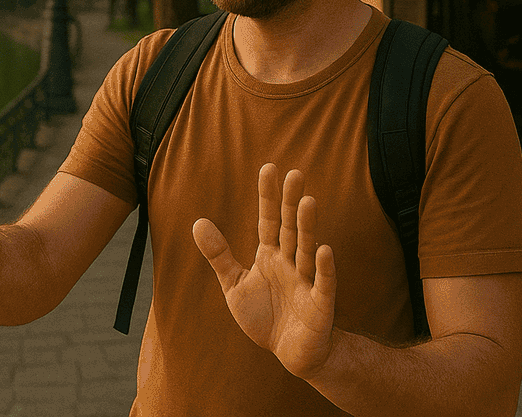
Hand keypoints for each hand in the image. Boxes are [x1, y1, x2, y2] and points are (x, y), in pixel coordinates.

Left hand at [193, 163, 336, 379]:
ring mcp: (306, 282)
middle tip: (295, 173)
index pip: (268, 220)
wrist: (291, 353)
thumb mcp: (235, 285)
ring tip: (308, 201)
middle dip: (291, 202)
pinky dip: (324, 268)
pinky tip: (324, 249)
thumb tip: (197, 222)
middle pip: (290, 228)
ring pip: (306, 250)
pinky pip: (323, 284)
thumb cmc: (265, 317)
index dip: (268, 196)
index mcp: (270, 256)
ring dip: (307, 227)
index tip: (269, 167)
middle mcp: (290, 263)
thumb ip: (219, 255)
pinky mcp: (320, 305)